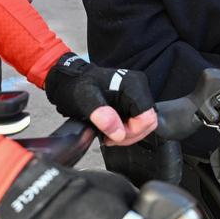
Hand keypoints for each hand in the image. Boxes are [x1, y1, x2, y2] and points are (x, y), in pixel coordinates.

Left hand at [43, 53, 157, 144]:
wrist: (71, 81)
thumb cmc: (77, 86)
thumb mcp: (84, 99)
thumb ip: (100, 113)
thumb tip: (118, 132)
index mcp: (133, 84)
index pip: (147, 118)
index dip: (132, 132)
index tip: (114, 135)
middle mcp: (139, 88)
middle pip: (148, 123)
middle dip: (130, 135)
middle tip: (110, 137)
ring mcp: (137, 95)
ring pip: (144, 124)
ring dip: (127, 134)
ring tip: (108, 134)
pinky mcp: (132, 101)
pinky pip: (137, 122)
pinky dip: (125, 130)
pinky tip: (111, 129)